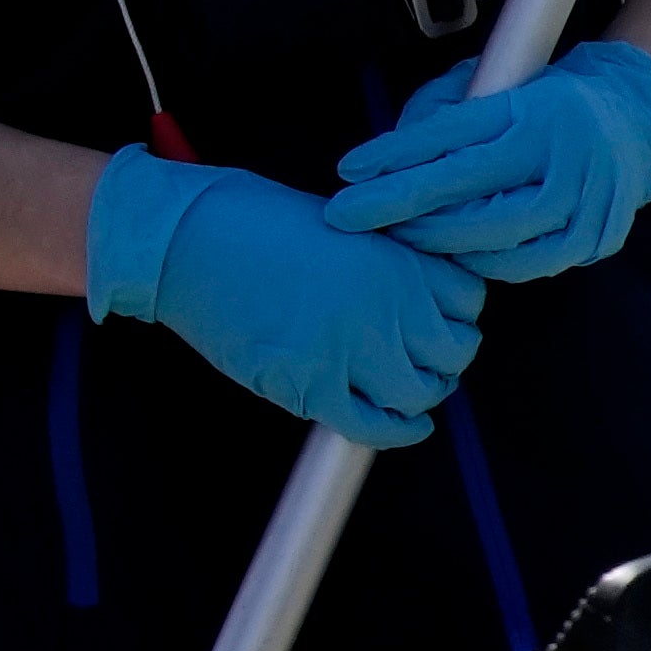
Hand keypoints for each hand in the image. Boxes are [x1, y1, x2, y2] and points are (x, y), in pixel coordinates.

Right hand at [88, 146, 483, 446]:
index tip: (442, 317)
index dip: (457, 312)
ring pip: (420, 393)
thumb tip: (417, 297)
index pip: (468, 301)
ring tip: (408, 385)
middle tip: (427, 356)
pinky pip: (374, 427)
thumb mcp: (343, 223)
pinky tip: (406, 424)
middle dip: (445, 356)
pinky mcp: (310, 387)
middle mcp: (385, 307)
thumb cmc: (251, 219)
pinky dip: (397, 431)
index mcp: (395, 259)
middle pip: (454, 351)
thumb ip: (386, 261)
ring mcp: (350, 351)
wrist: (182, 240)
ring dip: (421, 394)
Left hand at [320, 38, 650, 280]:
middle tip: (353, 217)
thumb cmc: (550, 102)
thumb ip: (445, 110)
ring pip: (493, 238)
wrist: (638, 122)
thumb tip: (391, 152)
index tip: (347, 173)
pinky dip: (482, 263)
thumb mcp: (499, 84)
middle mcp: (560, 157)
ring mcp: (582, 203)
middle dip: (400, 211)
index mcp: (533, 110)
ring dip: (436, 241)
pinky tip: (456, 253)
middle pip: (466, 196)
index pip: (451, 137)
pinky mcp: (594, 237)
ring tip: (401, 234)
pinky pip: (524, 265)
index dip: (394, 158)